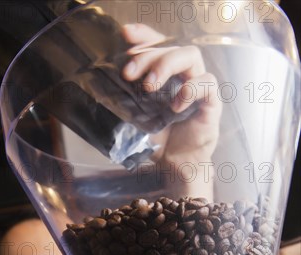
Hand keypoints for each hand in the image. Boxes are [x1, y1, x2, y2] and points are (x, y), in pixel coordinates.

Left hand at [121, 24, 221, 198]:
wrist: (175, 164)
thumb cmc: (158, 141)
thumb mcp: (134, 120)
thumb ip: (122, 103)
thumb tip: (98, 91)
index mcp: (165, 75)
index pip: (158, 44)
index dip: (144, 35)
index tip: (126, 35)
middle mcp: (183, 76)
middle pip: (171, 47)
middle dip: (147, 56)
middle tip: (129, 74)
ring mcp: (199, 87)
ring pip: (191, 55)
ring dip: (166, 65)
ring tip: (149, 87)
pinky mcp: (211, 102)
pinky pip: (207, 83)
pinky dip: (190, 89)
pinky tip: (175, 106)